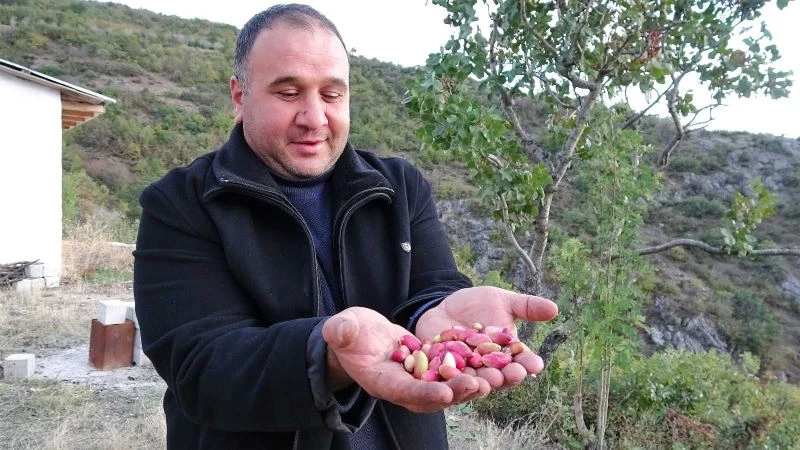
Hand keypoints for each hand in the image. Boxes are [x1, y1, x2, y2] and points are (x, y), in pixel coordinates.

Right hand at [322, 307, 489, 412]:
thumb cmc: (348, 333)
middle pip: (435, 394)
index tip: (445, 393)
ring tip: (495, 377)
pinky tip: (493, 358)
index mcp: (383, 381)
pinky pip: (456, 368)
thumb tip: (339, 330)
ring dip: (472, 382)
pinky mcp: (433, 365)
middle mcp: (406, 386)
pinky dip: (474, 366)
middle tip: (479, 385)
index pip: (405, 391)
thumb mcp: (342, 329)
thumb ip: (341, 331)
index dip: (425, 393)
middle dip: (457, 392)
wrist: (360, 336)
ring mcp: (421, 377)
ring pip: (450, 384)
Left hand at [415, 286, 557, 388]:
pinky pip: (447, 377)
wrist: (443, 304)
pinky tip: (452, 376)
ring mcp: (467, 371)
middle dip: (507, 376)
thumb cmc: (477, 304)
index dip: (528, 363)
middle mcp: (489, 367)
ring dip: (482, 383)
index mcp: (507, 353)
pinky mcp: (443, 371)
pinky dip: (450, 378)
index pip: (521, 361)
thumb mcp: (502, 301)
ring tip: (487, 382)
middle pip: (501, 376)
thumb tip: (554, 308)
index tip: (535, 364)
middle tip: (512, 375)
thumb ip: (526, 306)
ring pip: (476, 381)